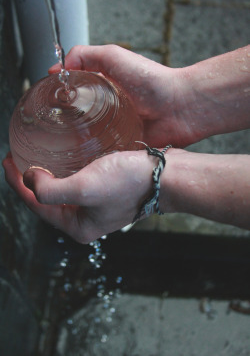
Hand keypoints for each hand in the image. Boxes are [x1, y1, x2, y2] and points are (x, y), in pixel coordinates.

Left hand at [3, 150, 159, 242]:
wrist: (167, 176)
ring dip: (47, 173)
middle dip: (29, 180)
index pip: (37, 206)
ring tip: (36, 155)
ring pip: (62, 189)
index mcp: (78, 226)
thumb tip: (29, 180)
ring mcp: (97, 205)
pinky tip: (63, 156)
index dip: (16, 184)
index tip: (7, 161)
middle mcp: (86, 219)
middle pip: (48, 199)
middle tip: (18, 157)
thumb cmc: (130, 183)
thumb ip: (51, 190)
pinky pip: (77, 181)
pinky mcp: (106, 190)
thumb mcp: (86, 188)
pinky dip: (66, 169)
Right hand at [49, 45, 196, 147]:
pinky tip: (83, 160)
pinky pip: (105, 154)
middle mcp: (107, 111)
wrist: (179, 108)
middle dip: (65, 125)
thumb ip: (84, 55)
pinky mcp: (123, 147)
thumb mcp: (113, 56)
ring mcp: (115, 130)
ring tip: (62, 149)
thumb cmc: (151, 81)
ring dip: (77, 143)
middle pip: (78, 119)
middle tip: (51, 132)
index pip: (74, 95)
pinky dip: (95, 157)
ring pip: (88, 139)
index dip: (60, 99)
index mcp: (104, 90)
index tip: (45, 105)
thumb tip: (57, 70)